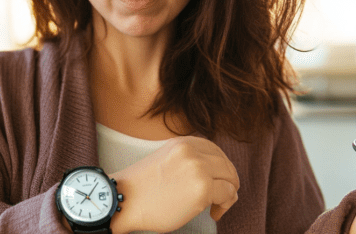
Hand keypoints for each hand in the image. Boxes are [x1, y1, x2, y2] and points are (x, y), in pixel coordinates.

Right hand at [108, 136, 239, 233]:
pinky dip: (226, 205)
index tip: (217, 182)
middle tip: (222, 197)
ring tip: (217, 206)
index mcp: (183, 143)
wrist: (124, 200)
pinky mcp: (203, 188)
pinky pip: (228, 194)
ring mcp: (198, 169)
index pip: (215, 151)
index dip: (220, 169)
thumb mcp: (167, 160)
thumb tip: (215, 174)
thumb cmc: (142, 188)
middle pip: (226, 165)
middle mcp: (192, 151)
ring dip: (228, 194)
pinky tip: (214, 213)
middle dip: (228, 182)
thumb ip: (189, 161)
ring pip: (231, 179)